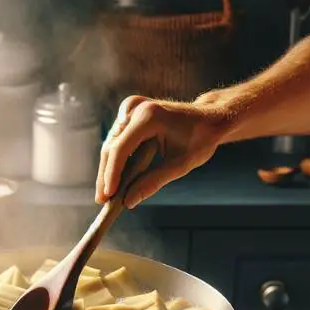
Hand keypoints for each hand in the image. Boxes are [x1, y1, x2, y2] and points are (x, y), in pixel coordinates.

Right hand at [96, 95, 225, 206]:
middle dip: (105, 175)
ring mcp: (130, 107)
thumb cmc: (199, 140)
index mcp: (149, 116)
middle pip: (111, 146)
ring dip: (107, 169)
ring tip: (105, 195)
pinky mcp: (128, 112)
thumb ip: (153, 182)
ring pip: (111, 144)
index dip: (112, 174)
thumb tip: (129, 202)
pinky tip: (113, 180)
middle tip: (102, 200)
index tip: (107, 196)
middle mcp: (136, 108)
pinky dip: (115, 160)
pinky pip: (116, 139)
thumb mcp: (180, 165)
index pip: (121, 148)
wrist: (208, 118)